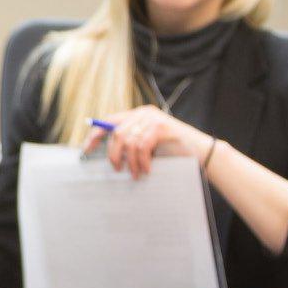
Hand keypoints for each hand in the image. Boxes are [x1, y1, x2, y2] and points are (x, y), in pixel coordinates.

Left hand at [83, 105, 211, 178]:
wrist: (201, 152)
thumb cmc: (173, 152)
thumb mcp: (148, 147)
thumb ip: (131, 145)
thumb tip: (110, 157)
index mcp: (137, 115)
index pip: (109, 122)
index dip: (95, 135)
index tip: (86, 150)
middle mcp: (143, 113)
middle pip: (116, 133)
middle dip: (114, 155)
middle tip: (118, 170)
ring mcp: (152, 119)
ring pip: (128, 141)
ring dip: (131, 162)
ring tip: (136, 174)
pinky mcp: (161, 127)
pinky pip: (142, 146)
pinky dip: (143, 161)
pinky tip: (147, 170)